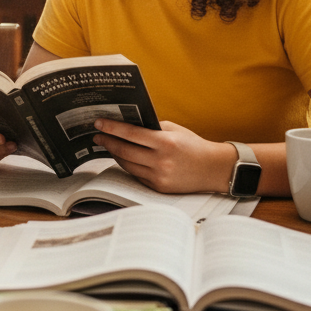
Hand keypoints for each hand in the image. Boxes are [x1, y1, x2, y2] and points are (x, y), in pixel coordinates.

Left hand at [92, 118, 236, 193]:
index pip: (130, 134)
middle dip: (107, 141)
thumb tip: (125, 123)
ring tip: (106, 144)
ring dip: (114, 154)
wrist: (214, 169)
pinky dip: (127, 164)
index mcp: (165, 143)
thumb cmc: (192, 145)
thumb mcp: (173, 129)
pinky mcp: (159, 188)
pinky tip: (121, 156)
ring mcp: (159, 177)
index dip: (111, 128)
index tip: (98, 123)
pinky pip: (136, 174)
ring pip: (127, 164)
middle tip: (96, 135)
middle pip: (124, 150)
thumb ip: (150, 127)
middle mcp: (161, 161)